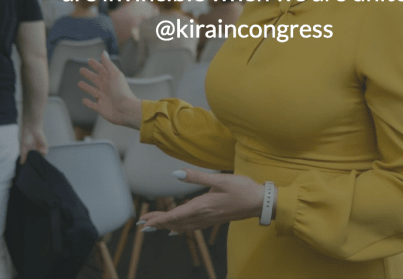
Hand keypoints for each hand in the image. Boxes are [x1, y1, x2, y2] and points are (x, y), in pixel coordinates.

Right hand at [20, 123, 47, 163]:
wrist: (31, 130)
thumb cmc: (26, 137)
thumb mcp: (23, 148)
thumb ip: (23, 156)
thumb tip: (21, 164)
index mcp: (30, 152)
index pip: (31, 160)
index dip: (30, 164)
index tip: (28, 168)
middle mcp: (36, 151)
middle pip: (36, 160)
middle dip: (35, 163)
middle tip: (32, 167)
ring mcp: (40, 149)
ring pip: (41, 157)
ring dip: (39, 159)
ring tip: (36, 160)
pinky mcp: (45, 146)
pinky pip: (45, 152)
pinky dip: (43, 153)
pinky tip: (39, 151)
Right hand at [78, 52, 141, 128]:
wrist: (125, 109)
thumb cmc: (121, 91)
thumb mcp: (115, 74)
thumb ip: (108, 64)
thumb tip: (103, 53)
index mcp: (109, 78)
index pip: (101, 69)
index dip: (95, 64)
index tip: (89, 60)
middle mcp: (106, 87)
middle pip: (95, 79)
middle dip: (88, 74)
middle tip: (81, 70)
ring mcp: (103, 97)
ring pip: (92, 90)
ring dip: (86, 87)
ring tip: (79, 83)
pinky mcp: (100, 107)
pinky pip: (92, 105)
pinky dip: (87, 102)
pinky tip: (84, 100)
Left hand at [138, 169, 265, 232]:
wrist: (259, 202)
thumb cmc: (241, 188)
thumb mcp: (219, 178)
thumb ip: (196, 176)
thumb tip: (175, 173)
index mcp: (202, 205)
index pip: (175, 215)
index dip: (158, 219)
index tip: (144, 221)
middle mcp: (203, 215)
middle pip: (176, 223)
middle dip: (158, 224)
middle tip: (142, 225)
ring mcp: (209, 219)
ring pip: (183, 227)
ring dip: (168, 227)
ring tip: (155, 227)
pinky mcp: (214, 219)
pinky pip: (192, 228)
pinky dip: (181, 229)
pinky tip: (177, 230)